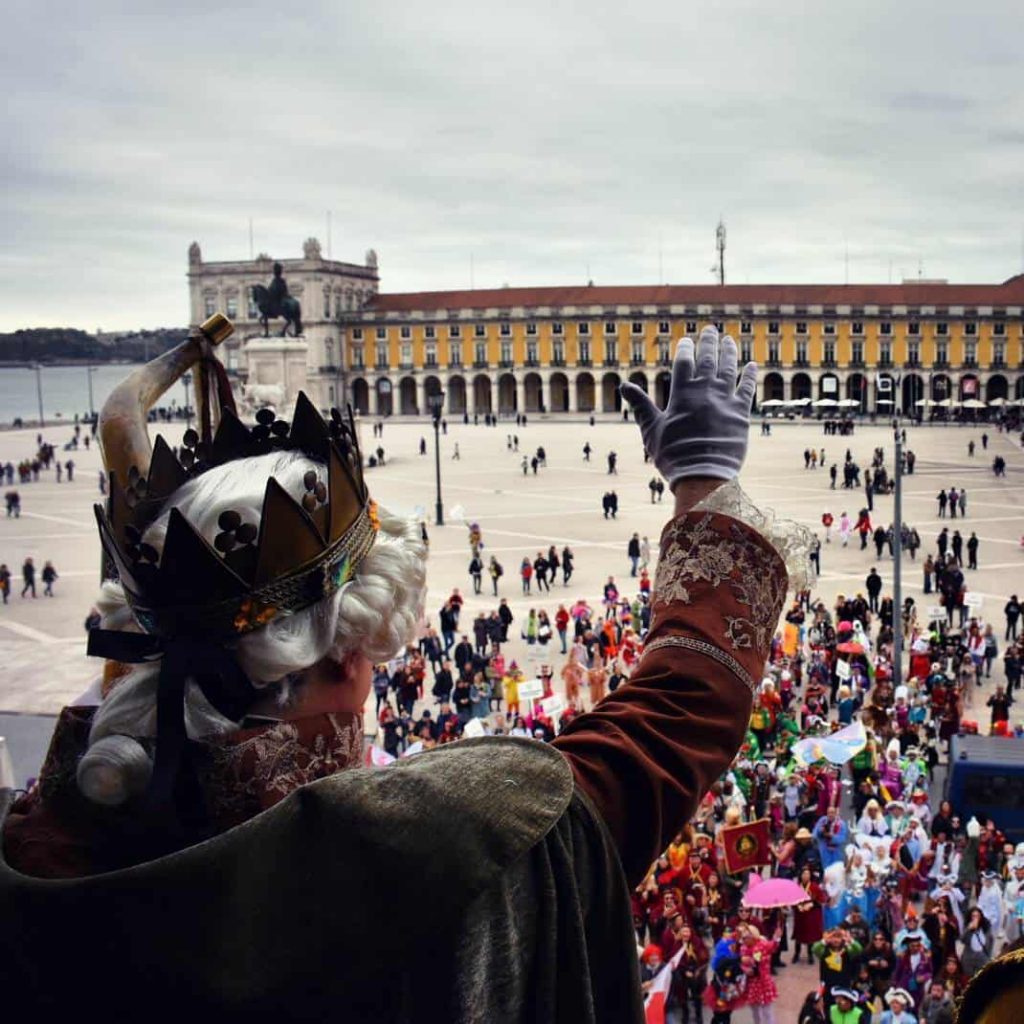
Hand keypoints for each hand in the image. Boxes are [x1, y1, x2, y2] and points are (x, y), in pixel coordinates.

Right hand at [621, 325, 756, 487]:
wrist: (702, 476)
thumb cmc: (673, 455)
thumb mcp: (651, 430)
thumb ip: (640, 405)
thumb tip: (623, 386)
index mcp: (682, 394)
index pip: (684, 363)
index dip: (685, 349)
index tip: (686, 340)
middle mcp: (705, 392)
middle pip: (708, 359)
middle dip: (708, 342)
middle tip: (710, 329)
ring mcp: (725, 401)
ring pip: (729, 369)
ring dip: (729, 353)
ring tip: (729, 341)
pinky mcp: (741, 414)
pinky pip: (747, 389)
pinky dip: (749, 376)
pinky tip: (751, 366)